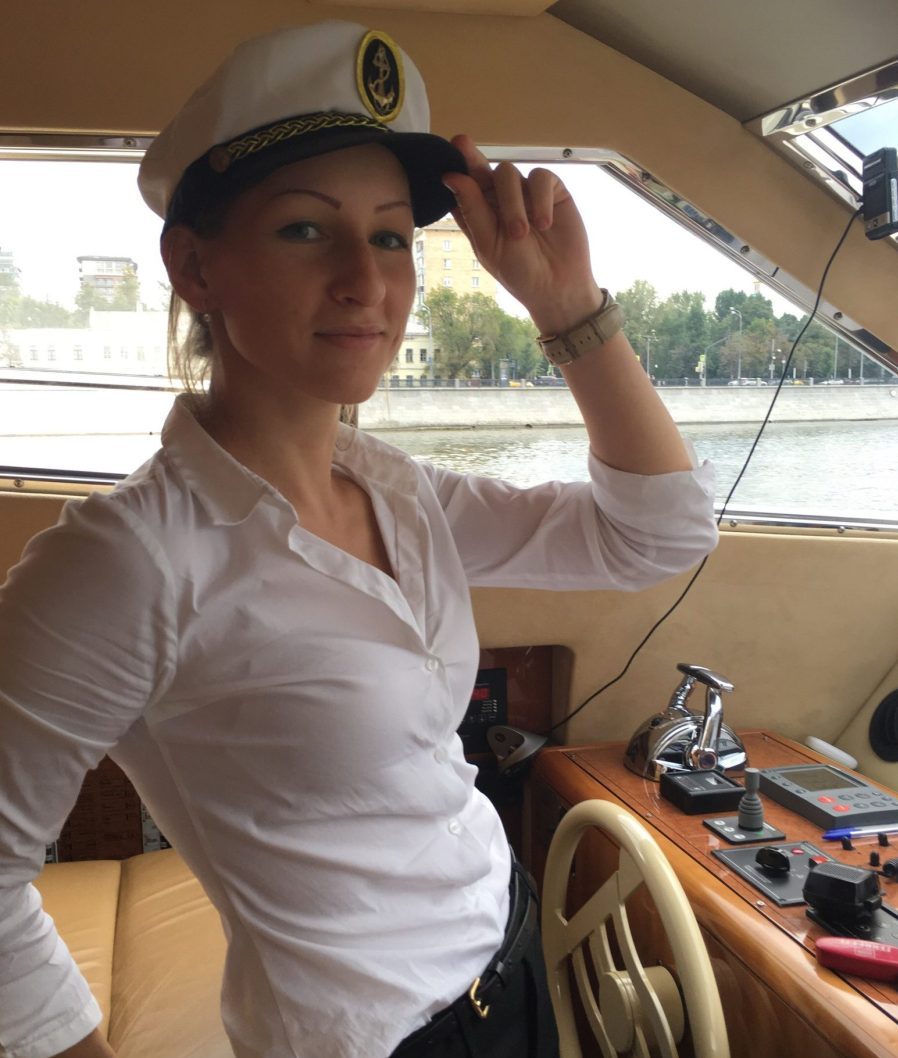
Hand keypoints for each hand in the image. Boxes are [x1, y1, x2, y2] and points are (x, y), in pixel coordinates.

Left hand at [441, 135, 603, 334]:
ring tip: (522, 233)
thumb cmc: (519, 271)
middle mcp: (498, 198)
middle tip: (462, 146)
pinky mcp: (551, 190)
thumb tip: (450, 176)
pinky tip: (544, 223)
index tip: (447, 159)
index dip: (453, 168)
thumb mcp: (490, 244)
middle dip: (473, 161)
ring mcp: (524, 192)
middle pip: (482, 170)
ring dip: (512, 202)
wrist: (558, 286)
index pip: (461, 185)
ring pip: (508, 173)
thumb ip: (472, 209)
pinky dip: (541, 199)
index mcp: (478, 212)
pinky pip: (540, 177)